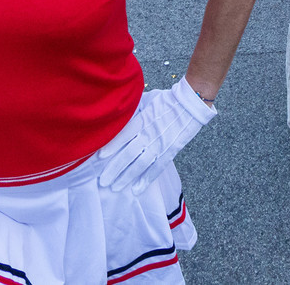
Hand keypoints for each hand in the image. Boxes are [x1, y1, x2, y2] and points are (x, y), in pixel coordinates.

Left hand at [97, 78, 214, 193]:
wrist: (190, 103)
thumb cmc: (167, 100)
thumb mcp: (147, 101)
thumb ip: (134, 110)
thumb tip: (118, 112)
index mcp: (142, 120)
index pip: (122, 136)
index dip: (110, 148)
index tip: (98, 158)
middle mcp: (149, 133)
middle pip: (128, 154)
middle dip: (114, 168)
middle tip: (102, 180)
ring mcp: (160, 144)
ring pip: (140, 164)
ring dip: (126, 176)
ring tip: (115, 187)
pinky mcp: (170, 151)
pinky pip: (157, 168)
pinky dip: (147, 179)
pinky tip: (137, 189)